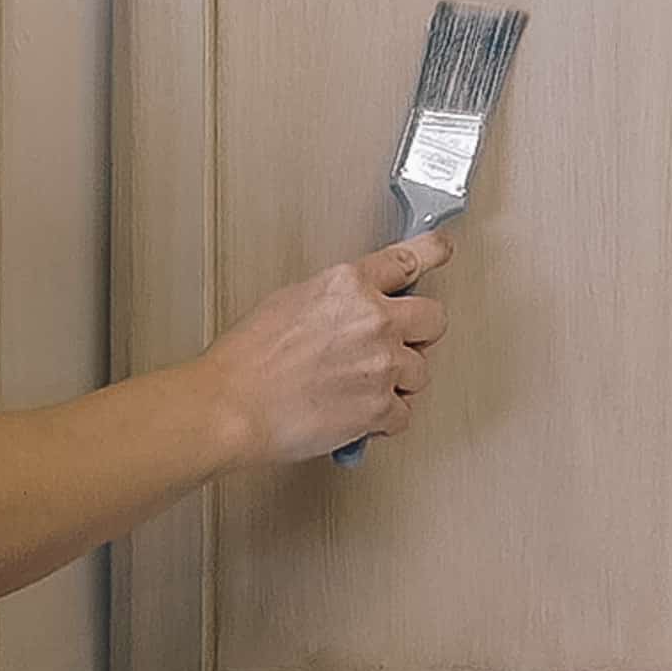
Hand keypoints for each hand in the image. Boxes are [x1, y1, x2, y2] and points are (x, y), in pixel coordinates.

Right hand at [197, 233, 454, 465]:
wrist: (230, 407)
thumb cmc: (246, 361)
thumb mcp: (289, 301)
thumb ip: (336, 299)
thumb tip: (354, 306)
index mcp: (349, 284)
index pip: (409, 258)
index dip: (431, 253)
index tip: (441, 250)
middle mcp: (374, 319)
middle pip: (435, 319)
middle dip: (421, 334)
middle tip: (401, 345)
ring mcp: (382, 363)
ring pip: (421, 372)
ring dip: (399, 382)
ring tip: (363, 388)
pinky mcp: (380, 407)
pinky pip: (404, 414)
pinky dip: (384, 420)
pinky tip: (359, 415)